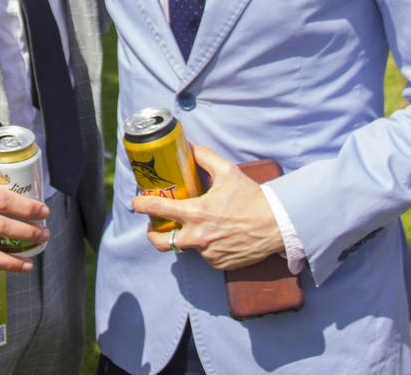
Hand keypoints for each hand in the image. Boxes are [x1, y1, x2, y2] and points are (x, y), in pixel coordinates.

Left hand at [131, 144, 282, 269]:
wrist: (275, 224)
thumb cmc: (251, 197)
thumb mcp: (227, 172)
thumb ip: (205, 157)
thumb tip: (190, 147)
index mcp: (197, 213)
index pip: (159, 210)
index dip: (142, 206)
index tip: (135, 202)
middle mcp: (198, 237)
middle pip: (161, 242)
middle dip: (153, 235)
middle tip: (154, 226)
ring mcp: (208, 253)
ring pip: (187, 246)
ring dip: (186, 237)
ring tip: (196, 225)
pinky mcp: (218, 264)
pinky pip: (205, 255)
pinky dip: (205, 246)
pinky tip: (216, 235)